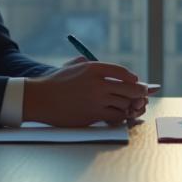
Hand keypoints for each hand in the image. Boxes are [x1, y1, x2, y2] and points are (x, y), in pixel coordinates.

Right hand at [23, 61, 149, 126]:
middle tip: (142, 95)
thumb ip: (91, 65)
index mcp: (93, 68)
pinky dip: (119, 116)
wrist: (39, 99)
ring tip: (127, 105)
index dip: (133, 78)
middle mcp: (97, 84)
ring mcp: (96, 100)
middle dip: (139, 92)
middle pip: (129, 88)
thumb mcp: (73, 67)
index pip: (122, 72)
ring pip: (124, 104)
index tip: (136, 81)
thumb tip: (114, 72)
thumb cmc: (56, 83)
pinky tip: (117, 114)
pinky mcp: (93, 115)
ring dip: (127, 105)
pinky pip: (115, 116)